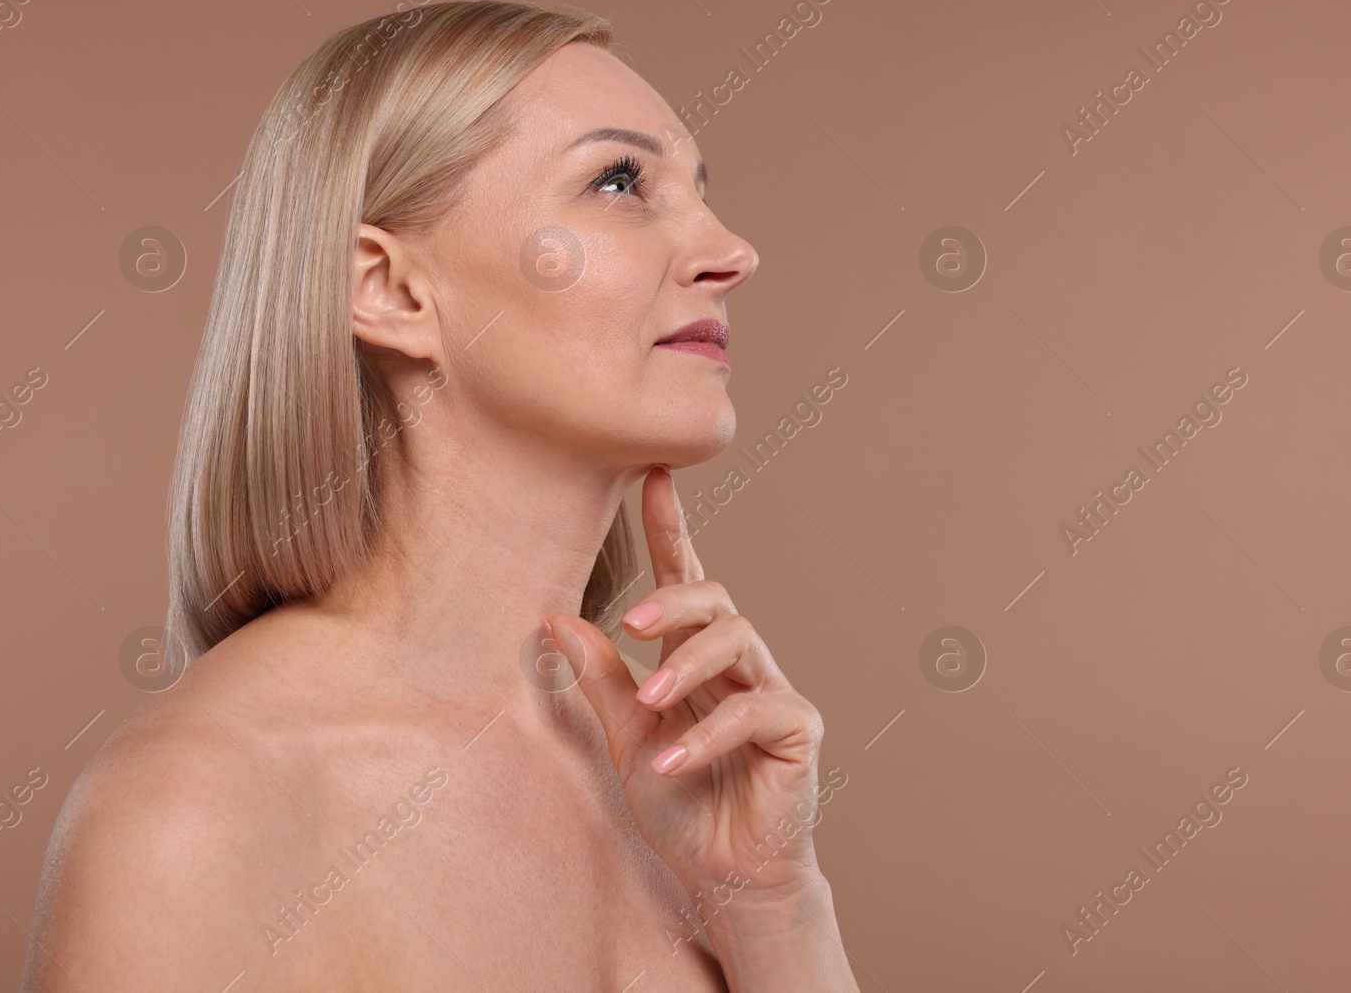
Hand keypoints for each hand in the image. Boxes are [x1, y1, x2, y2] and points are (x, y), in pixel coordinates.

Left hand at [545, 466, 828, 913]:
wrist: (723, 877)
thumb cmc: (682, 806)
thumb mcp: (624, 737)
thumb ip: (599, 678)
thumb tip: (552, 619)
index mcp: (695, 658)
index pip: (686, 578)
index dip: (671, 526)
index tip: (653, 473)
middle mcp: (738, 664)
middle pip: (716, 599)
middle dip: (674, 598)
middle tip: (630, 620)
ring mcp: (772, 691)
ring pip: (739, 638)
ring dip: (686, 664)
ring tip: (649, 703)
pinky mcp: (799, 729)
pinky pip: (754, 708)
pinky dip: (705, 734)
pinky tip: (671, 761)